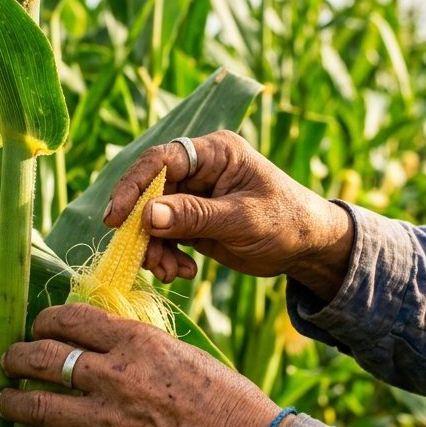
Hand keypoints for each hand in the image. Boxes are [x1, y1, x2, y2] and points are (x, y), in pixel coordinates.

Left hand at [0, 303, 292, 426]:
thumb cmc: (224, 400)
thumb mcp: (181, 353)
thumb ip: (137, 347)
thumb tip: (100, 342)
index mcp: (137, 341)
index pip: (70, 319)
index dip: (44, 322)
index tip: (38, 328)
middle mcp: (116, 376)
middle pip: (43, 357)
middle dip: (17, 357)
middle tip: (9, 360)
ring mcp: (108, 421)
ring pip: (38, 404)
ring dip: (12, 400)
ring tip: (4, 399)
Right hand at [104, 130, 353, 300]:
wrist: (308, 248)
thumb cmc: (286, 222)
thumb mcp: (242, 220)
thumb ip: (195, 216)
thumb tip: (148, 215)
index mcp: (215, 153)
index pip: (162, 160)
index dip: (135, 186)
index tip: (116, 217)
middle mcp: (200, 170)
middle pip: (151, 193)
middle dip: (144, 229)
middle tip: (145, 259)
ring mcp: (194, 197)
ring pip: (153, 219)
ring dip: (154, 249)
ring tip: (169, 273)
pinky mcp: (193, 222)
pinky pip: (165, 237)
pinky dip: (167, 257)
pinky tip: (183, 273)